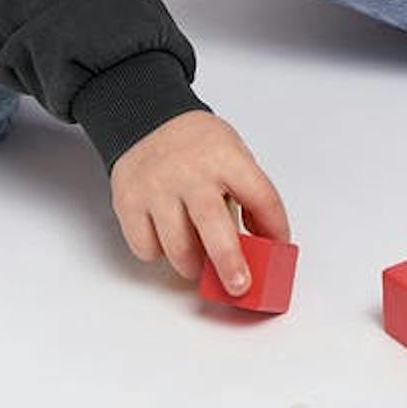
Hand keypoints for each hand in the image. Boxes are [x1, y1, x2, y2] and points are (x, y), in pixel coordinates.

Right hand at [108, 111, 290, 296]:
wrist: (148, 120)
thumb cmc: (198, 146)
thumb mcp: (233, 155)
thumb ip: (247, 196)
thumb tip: (261, 245)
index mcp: (226, 158)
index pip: (261, 197)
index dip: (275, 227)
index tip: (278, 247)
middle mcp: (190, 174)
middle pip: (213, 226)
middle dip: (229, 263)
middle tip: (239, 286)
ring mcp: (156, 188)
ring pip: (177, 247)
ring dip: (193, 266)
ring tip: (199, 263)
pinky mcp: (128, 203)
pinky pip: (146, 247)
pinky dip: (159, 252)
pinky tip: (166, 236)